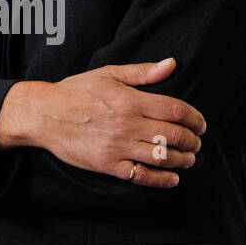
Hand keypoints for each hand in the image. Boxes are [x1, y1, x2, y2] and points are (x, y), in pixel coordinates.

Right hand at [0, 58, 205, 187]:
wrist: (44, 114)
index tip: (201, 123)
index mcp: (130, 100)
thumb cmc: (76, 92)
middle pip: (173, 135)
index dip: (195, 118)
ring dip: (182, 159)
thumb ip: (142, 72)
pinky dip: (161, 179)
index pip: (176, 110)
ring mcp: (117, 147)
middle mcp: (127, 124)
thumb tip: (171, 64)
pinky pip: (141, 176)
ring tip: (189, 158)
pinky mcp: (107, 165)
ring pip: (161, 157)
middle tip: (198, 142)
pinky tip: (172, 178)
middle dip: (193, 141)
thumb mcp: (108, 74)